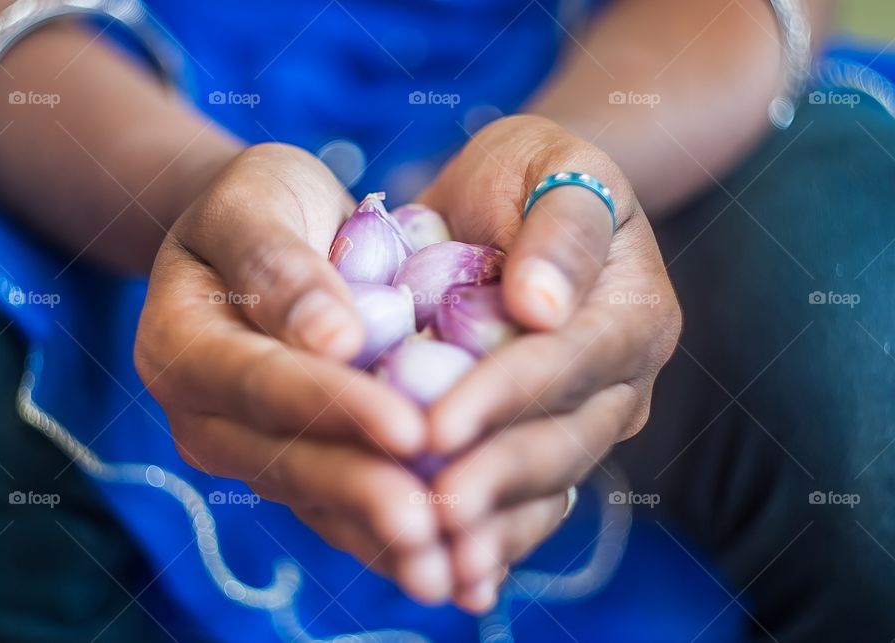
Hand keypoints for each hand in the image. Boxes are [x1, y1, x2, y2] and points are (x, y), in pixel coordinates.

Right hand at [134, 144, 453, 603]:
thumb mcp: (255, 203)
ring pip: (313, 498)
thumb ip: (278, 265)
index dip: (333, 408)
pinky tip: (449, 564)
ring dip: (379, 536)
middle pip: (284, 459)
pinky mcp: (290, 465)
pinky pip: (336, 507)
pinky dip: (386, 536)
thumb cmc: (259, 202)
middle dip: (361, 493)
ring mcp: (247, 448)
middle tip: (432, 526)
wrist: (263, 233)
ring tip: (448, 571)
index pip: (260, 383)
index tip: (409, 429)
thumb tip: (332, 338)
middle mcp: (204, 412)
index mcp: (181, 345)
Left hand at [418, 115, 681, 610]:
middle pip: (562, 440)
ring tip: (435, 563)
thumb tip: (543, 308)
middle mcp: (621, 381)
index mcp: (632, 313)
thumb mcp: (548, 165)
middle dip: (494, 477)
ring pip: (546, 485)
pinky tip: (451, 575)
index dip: (505, 397)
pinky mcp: (549, 443)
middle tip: (429, 513)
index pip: (569, 363)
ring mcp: (588, 421)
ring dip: (490, 526)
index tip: (437, 428)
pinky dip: (491, 537)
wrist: (516, 203)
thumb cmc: (529, 172)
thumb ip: (560, 229)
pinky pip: (528, 501)